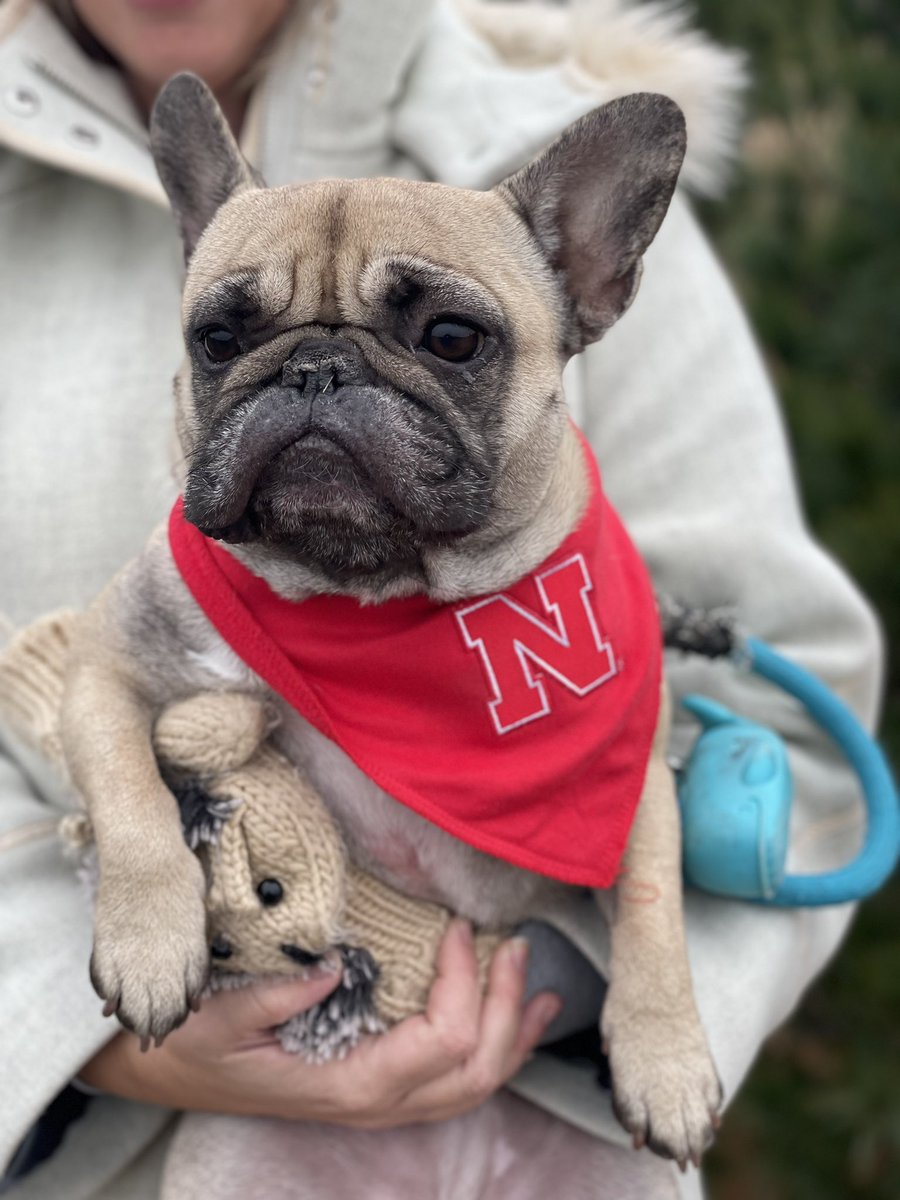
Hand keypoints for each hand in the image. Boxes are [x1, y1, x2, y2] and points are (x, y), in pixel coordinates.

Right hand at [79, 920, 560, 1126]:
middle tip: (514, 945)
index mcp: (348, 1085)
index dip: (462, 982)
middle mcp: (377, 1103)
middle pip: (474, 1070)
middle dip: (506, 1007)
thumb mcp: (222, 1016)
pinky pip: (454, 1081)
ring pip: (475, 1084)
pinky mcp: (382, 1087)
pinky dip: (495, 1049)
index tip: (459, 926)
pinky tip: (516, 1019)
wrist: (173, 1075)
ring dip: (514, 1032)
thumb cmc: (197, 1045)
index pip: (439, 1043)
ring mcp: (383, 1102)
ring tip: (541, 988)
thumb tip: (337, 961)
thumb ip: (279, 995)